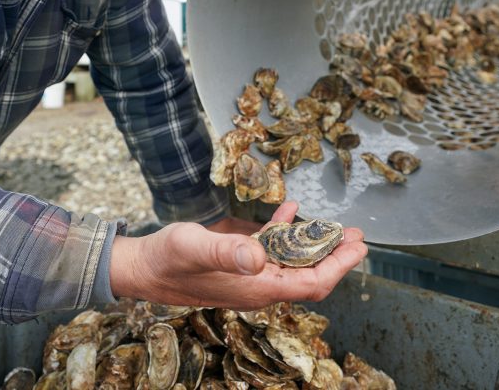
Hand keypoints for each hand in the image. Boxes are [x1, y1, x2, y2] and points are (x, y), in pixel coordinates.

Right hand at [109, 201, 367, 309]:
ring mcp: (248, 275)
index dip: (338, 266)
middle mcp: (257, 285)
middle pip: (308, 275)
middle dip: (335, 256)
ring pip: (292, 263)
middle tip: (357, 235)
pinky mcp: (237, 264)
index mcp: (255, 288)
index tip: (358, 247)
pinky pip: (270, 250)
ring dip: (314, 245)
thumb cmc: (166, 259)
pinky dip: (284, 232)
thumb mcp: (195, 247)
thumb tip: (259, 257)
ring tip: (335, 225)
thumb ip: (226, 252)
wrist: (140, 267)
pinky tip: (291, 210)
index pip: (310, 283)